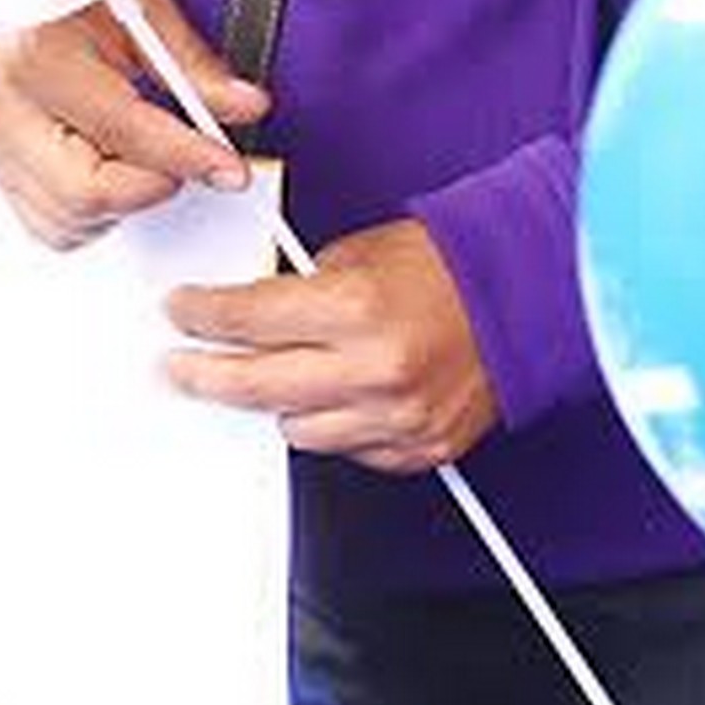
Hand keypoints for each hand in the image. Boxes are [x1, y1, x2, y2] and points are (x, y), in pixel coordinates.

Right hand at [0, 0, 267, 250]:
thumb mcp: (139, 8)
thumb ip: (193, 63)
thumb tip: (243, 106)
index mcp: (38, 54)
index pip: (122, 129)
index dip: (187, 155)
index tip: (229, 168)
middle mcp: (9, 109)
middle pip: (86, 193)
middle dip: (153, 185)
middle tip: (188, 158)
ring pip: (69, 221)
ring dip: (123, 203)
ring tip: (147, 158)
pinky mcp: (1, 170)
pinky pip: (51, 224)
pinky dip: (93, 215)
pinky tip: (113, 174)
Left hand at [164, 216, 497, 471]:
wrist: (526, 294)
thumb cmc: (447, 268)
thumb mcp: (356, 255)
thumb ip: (298, 293)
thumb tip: (243, 317)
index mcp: (357, 308)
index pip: (246, 319)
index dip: (200, 314)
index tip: (180, 312)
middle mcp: (376, 368)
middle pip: (254, 386)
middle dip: (204, 373)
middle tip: (178, 366)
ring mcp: (398, 415)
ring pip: (295, 429)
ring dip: (276, 402)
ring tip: (270, 377)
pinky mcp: (419, 447)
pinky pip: (347, 450)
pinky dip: (333, 425)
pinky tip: (333, 396)